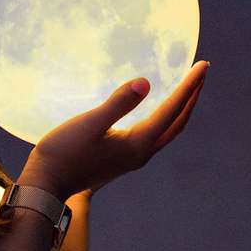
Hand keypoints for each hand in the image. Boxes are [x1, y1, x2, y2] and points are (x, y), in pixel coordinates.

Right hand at [19, 62, 208, 202]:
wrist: (47, 185)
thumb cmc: (64, 153)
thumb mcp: (90, 124)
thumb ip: (118, 103)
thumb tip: (146, 82)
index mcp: (138, 143)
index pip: (172, 109)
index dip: (189, 86)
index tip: (203, 65)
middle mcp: (142, 153)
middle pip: (178, 122)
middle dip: (192, 96)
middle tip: (203, 71)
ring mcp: (134, 157)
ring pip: (168, 129)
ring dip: (181, 107)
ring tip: (188, 86)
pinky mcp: (123, 157)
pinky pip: (155, 133)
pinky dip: (166, 116)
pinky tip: (159, 108)